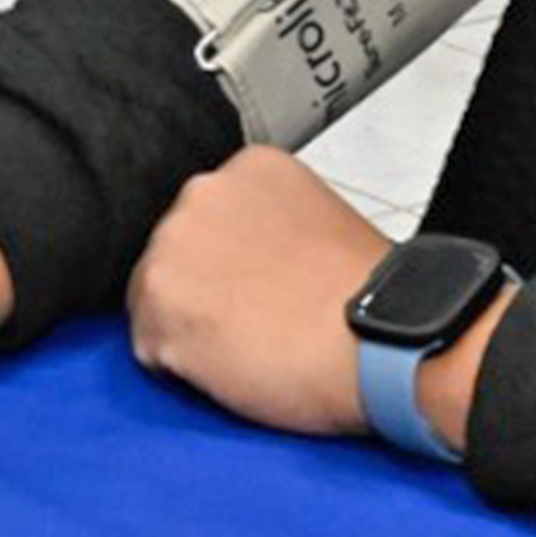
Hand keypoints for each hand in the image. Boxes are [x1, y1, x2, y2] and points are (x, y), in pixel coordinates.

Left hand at [122, 146, 393, 436]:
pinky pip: (151, 348)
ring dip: (190, 328)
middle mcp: (202, 196)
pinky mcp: (159, 306)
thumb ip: (271, 227)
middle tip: (255, 318)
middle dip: (203, 289)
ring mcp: (174, 248)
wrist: (384, 342)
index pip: (207, 219)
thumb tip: (251, 259)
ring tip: (250, 346)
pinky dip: (182, 367)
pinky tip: (233, 367)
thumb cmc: (371, 299)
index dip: (228, 262)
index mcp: (248, 169)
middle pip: (174, 255)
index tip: (254, 282)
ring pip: (156, 301)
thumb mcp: (322, 224)